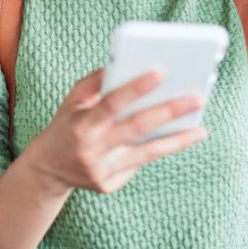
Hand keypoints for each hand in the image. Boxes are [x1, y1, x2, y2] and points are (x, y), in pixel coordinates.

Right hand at [22, 68, 207, 195]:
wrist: (47, 168)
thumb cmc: (67, 124)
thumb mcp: (72, 100)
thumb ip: (95, 81)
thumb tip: (123, 63)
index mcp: (82, 123)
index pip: (112, 103)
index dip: (135, 88)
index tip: (160, 71)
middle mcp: (92, 149)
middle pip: (137, 128)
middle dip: (169, 111)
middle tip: (197, 98)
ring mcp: (101, 170)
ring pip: (146, 154)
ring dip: (177, 140)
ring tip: (201, 130)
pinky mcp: (108, 185)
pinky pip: (137, 164)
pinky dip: (154, 150)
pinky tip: (172, 141)